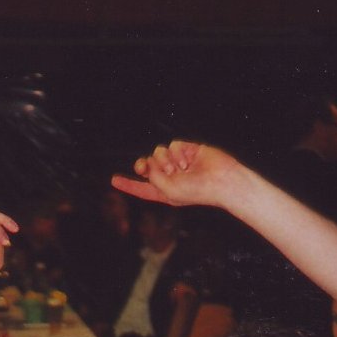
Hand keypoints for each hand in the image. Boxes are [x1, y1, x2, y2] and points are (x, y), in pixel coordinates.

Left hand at [110, 141, 242, 207]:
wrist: (221, 180)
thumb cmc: (196, 191)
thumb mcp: (168, 191)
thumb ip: (154, 177)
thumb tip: (152, 162)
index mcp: (164, 191)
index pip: (142, 188)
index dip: (128, 184)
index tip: (114, 180)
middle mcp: (170, 177)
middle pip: (147, 165)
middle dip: (144, 165)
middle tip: (144, 167)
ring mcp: (179, 162)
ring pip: (159, 152)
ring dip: (166, 160)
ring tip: (181, 169)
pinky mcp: (188, 150)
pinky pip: (173, 145)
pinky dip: (178, 153)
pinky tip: (189, 160)